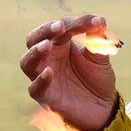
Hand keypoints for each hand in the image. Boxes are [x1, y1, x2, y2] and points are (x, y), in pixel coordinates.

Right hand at [20, 15, 118, 130]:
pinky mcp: (47, 98)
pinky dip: (40, 80)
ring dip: (35, 52)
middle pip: (34, 39)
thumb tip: (99, 22)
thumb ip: (98, 40)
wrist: (104, 108)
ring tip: (47, 45)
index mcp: (59, 45)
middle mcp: (47, 59)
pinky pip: (35, 88)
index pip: (60, 27)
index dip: (77, 22)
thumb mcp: (100, 57)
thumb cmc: (97, 80)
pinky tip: (49, 72)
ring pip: (27, 62)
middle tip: (60, 26)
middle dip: (44, 31)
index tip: (98, 22)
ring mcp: (44, 78)